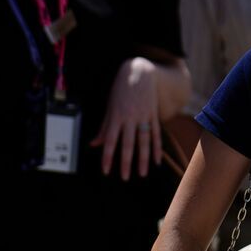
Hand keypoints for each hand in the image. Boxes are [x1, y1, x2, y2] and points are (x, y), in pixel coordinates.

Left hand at [93, 57, 163, 180]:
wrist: (140, 72)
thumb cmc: (120, 89)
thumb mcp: (110, 106)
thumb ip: (104, 127)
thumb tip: (94, 144)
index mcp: (116, 116)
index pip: (111, 140)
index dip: (108, 156)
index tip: (106, 170)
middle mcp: (130, 117)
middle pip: (128, 143)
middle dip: (126, 162)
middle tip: (125, 178)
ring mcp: (144, 116)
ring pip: (144, 141)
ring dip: (143, 159)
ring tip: (142, 173)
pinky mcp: (153, 115)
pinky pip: (156, 134)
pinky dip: (157, 148)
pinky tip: (156, 160)